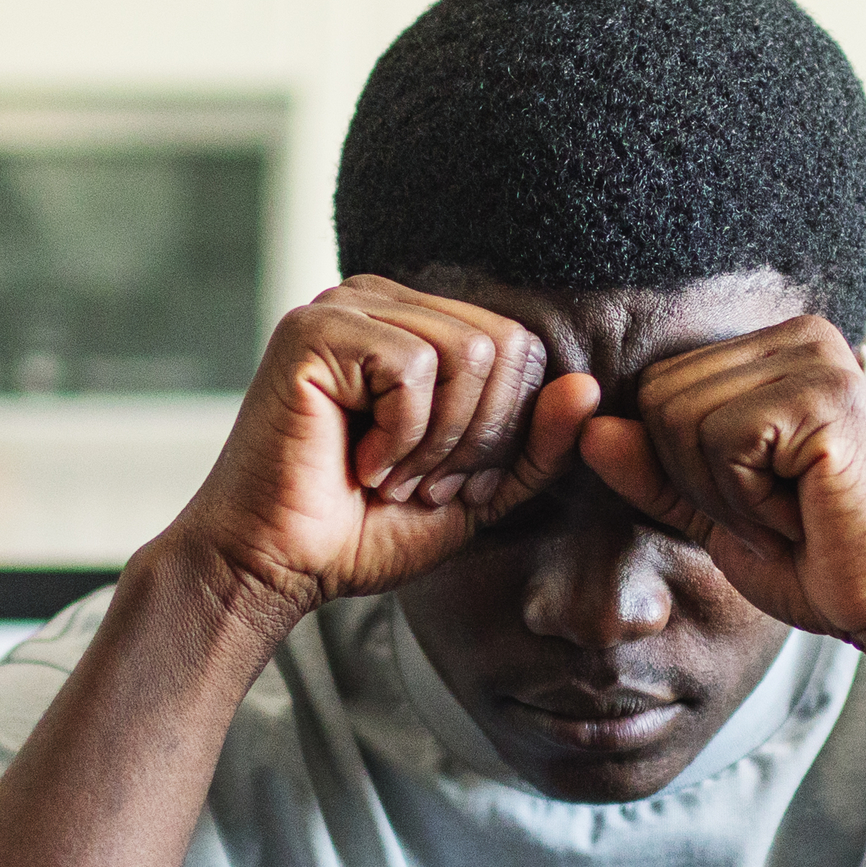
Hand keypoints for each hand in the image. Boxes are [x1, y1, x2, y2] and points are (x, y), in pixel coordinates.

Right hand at [159, 277, 597, 623]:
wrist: (277, 565)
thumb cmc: (364, 529)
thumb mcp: (478, 491)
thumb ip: (536, 445)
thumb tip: (588, 389)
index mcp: (420, 326)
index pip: (521, 348)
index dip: (505, 431)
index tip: (450, 483)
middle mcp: (384, 301)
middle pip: (504, 346)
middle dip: (477, 439)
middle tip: (419, 486)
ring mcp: (346, 306)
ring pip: (466, 354)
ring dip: (438, 442)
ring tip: (389, 477)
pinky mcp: (317, 329)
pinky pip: (412, 368)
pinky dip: (399, 436)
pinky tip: (360, 462)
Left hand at [578, 316, 865, 648]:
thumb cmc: (819, 560)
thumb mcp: (715, 514)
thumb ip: (652, 471)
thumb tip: (588, 428)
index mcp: (777, 349)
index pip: (657, 389)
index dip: (684, 470)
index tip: (760, 501)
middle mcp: (800, 336)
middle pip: (659, 398)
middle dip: (698, 480)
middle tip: (778, 509)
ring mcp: (816, 359)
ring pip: (680, 419)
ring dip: (725, 495)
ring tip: (794, 509)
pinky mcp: (825, 395)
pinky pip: (722, 442)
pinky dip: (749, 500)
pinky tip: (806, 509)